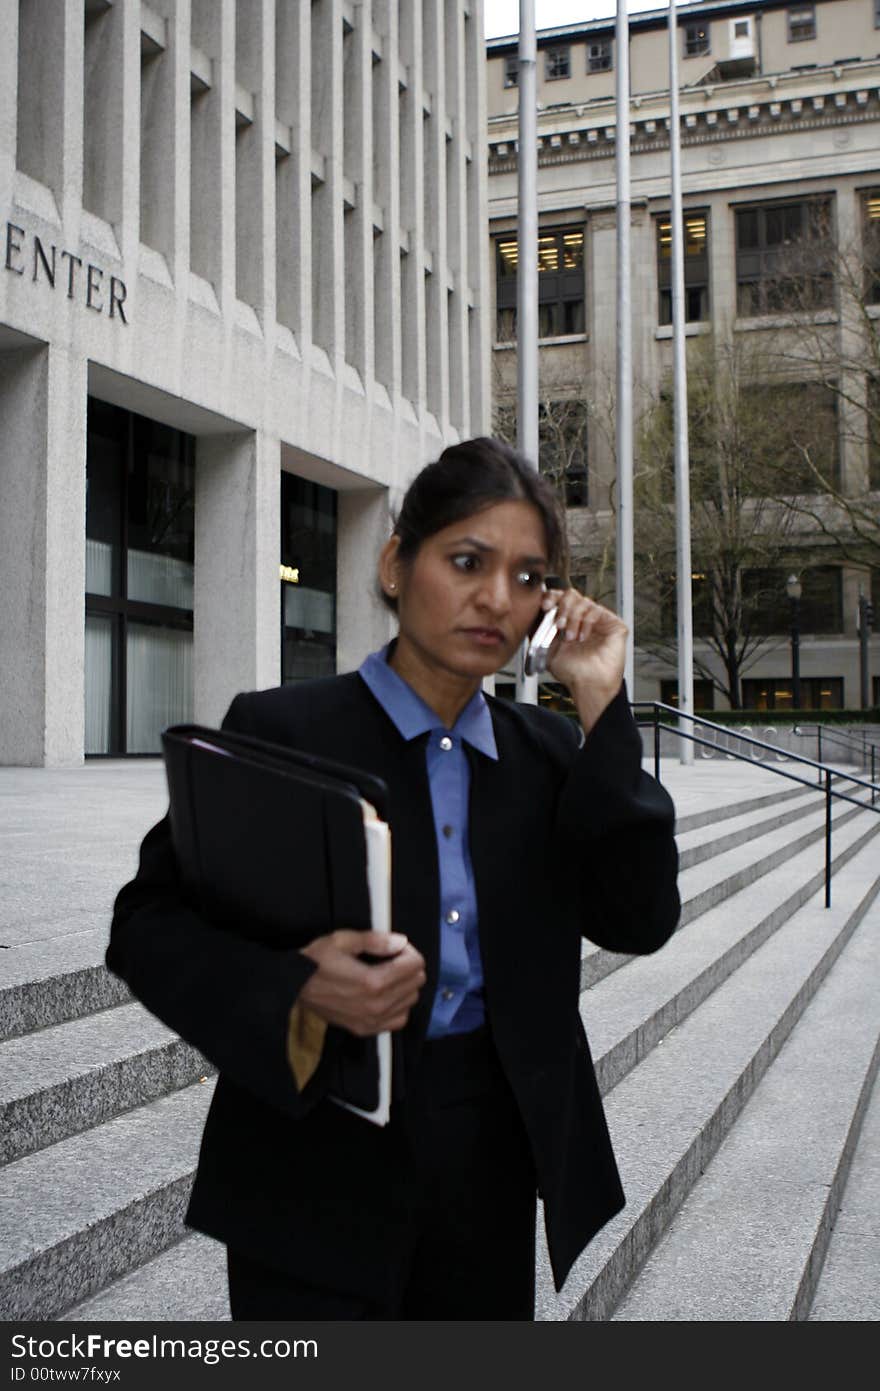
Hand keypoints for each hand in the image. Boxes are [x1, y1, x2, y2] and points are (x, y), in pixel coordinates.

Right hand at [298, 929, 425, 1036]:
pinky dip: (398, 1007)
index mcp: (373, 981)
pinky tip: (386, 996)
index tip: (396, 947)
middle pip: (416, 984)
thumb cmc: (316, 960)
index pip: (414, 966)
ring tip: (389, 975)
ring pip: (410, 1003)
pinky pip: (397, 1021)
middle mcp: (376, 1005)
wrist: (294, 985)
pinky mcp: (364, 1029)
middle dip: (409, 967)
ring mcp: (371, 1020)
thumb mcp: (343, 940)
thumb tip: (400, 942)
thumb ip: (375, 941)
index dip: (409, 951)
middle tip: (392, 958)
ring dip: (405, 987)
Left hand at [541, 587, 627, 732]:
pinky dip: (586, 623)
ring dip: (573, 619)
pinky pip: (596, 611)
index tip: (544, 606)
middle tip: (558, 625)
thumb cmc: (571, 671)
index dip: (550, 597)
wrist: (588, 685)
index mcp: (567, 619)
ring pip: (583, 601)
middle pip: (571, 594)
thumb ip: (539, 629)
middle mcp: (583, 617)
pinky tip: (583, 637)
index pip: (559, 597)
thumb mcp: (547, 648)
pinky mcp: (613, 623)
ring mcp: (598, 619)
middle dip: (562, 608)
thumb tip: (532, 611)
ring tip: (571, 638)